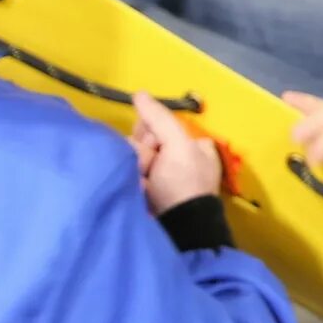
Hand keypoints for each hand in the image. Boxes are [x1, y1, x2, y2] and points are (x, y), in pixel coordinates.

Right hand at [129, 91, 222, 213]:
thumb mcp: (178, 144)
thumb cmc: (184, 183)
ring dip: (136, 166)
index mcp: (192, 144)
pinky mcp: (146, 192)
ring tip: (144, 182)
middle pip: (143, 139)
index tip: (153, 141)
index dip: (152, 130)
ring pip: (133, 155)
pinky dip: (130, 179)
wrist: (178, 228)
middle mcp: (178, 157)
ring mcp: (161, 177)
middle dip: (142, 151)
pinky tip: (136, 187)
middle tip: (150, 167)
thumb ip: (158, 118)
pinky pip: (129, 173)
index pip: (159, 124)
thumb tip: (139, 94)